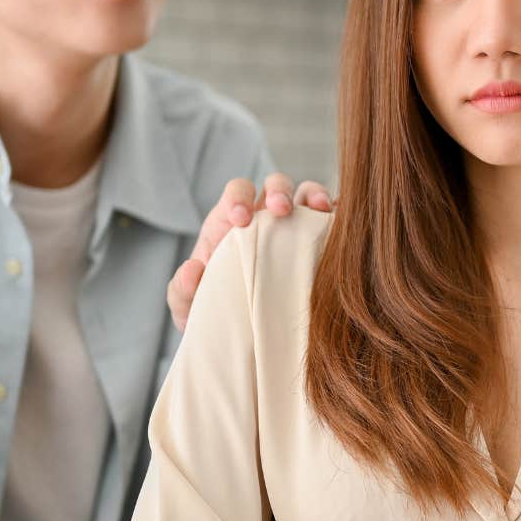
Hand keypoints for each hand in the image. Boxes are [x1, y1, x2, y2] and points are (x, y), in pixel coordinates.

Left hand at [167, 172, 333, 328]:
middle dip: (279, 190)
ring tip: (320, 208)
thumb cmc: (212, 312)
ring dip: (314, 195)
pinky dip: (337, 217)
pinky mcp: (317, 242)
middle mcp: (265, 217)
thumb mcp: (189, 307)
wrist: (240, 335)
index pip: (238, 191)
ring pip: (307, 195)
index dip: (239, 197)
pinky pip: (331, 221)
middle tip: (280, 209)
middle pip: (276, 184)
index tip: (239, 219)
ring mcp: (294, 226)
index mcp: (232, 221)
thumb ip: (180, 290)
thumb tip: (192, 268)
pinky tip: (340, 228)